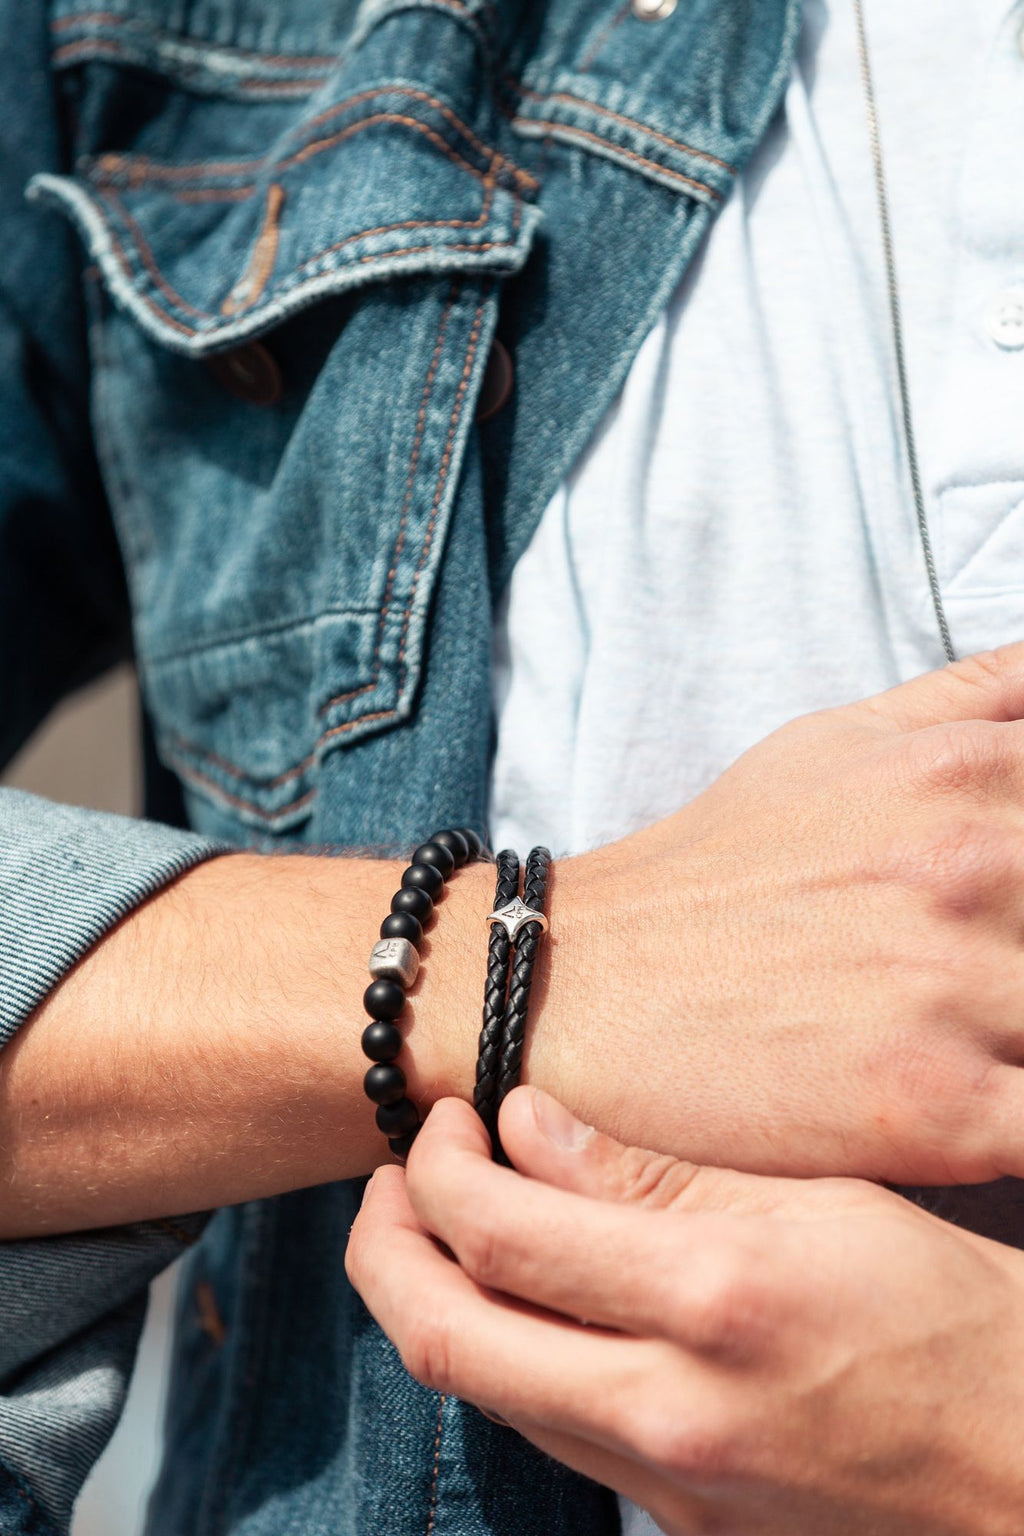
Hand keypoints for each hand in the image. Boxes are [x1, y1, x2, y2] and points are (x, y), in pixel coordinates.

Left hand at [349, 1090, 1023, 1535]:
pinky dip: (504, 1357)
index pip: (499, 1234)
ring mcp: (666, 1486)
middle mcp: (668, 1409)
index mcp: (710, 1300)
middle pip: (443, 1335)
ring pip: (482, 1391)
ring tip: (447, 1224)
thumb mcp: (818, 1203)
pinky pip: (546, 1430)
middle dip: (383, 1247)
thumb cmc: (950, 1314)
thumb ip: (659, 1171)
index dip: (441, 1167)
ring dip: (432, 1301)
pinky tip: (527, 1300)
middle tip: (395, 1179)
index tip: (450, 1122)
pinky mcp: (675, 1524)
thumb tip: (528, 1127)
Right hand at [534, 641, 1023, 1183]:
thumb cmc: (720, 867)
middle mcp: (976, 867)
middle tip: (1007, 973)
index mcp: (967, 770)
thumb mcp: (838, 738)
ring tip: (1002, 1036)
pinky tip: (999, 1112)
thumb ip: (982, 693)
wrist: (579, 985)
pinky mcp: (937, 1111)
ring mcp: (959, 991)